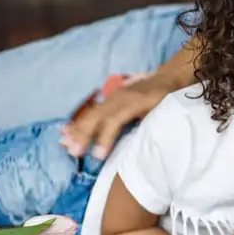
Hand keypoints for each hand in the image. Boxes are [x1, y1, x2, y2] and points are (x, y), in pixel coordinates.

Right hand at [61, 74, 175, 158]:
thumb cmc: (168, 99)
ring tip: (66, 145)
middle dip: (84, 135)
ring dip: (77, 130)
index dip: (105, 138)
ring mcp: (112, 97)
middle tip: (74, 153)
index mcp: (134, 102)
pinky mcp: (109, 99)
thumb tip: (140, 145)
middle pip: (97, 116)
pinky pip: (90, 111)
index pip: (115, 120)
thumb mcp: (164, 111)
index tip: (99, 156)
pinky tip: (65, 131)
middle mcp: (119, 98)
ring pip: (91, 114)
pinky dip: (78, 122)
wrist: (168, 78)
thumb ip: (151, 124)